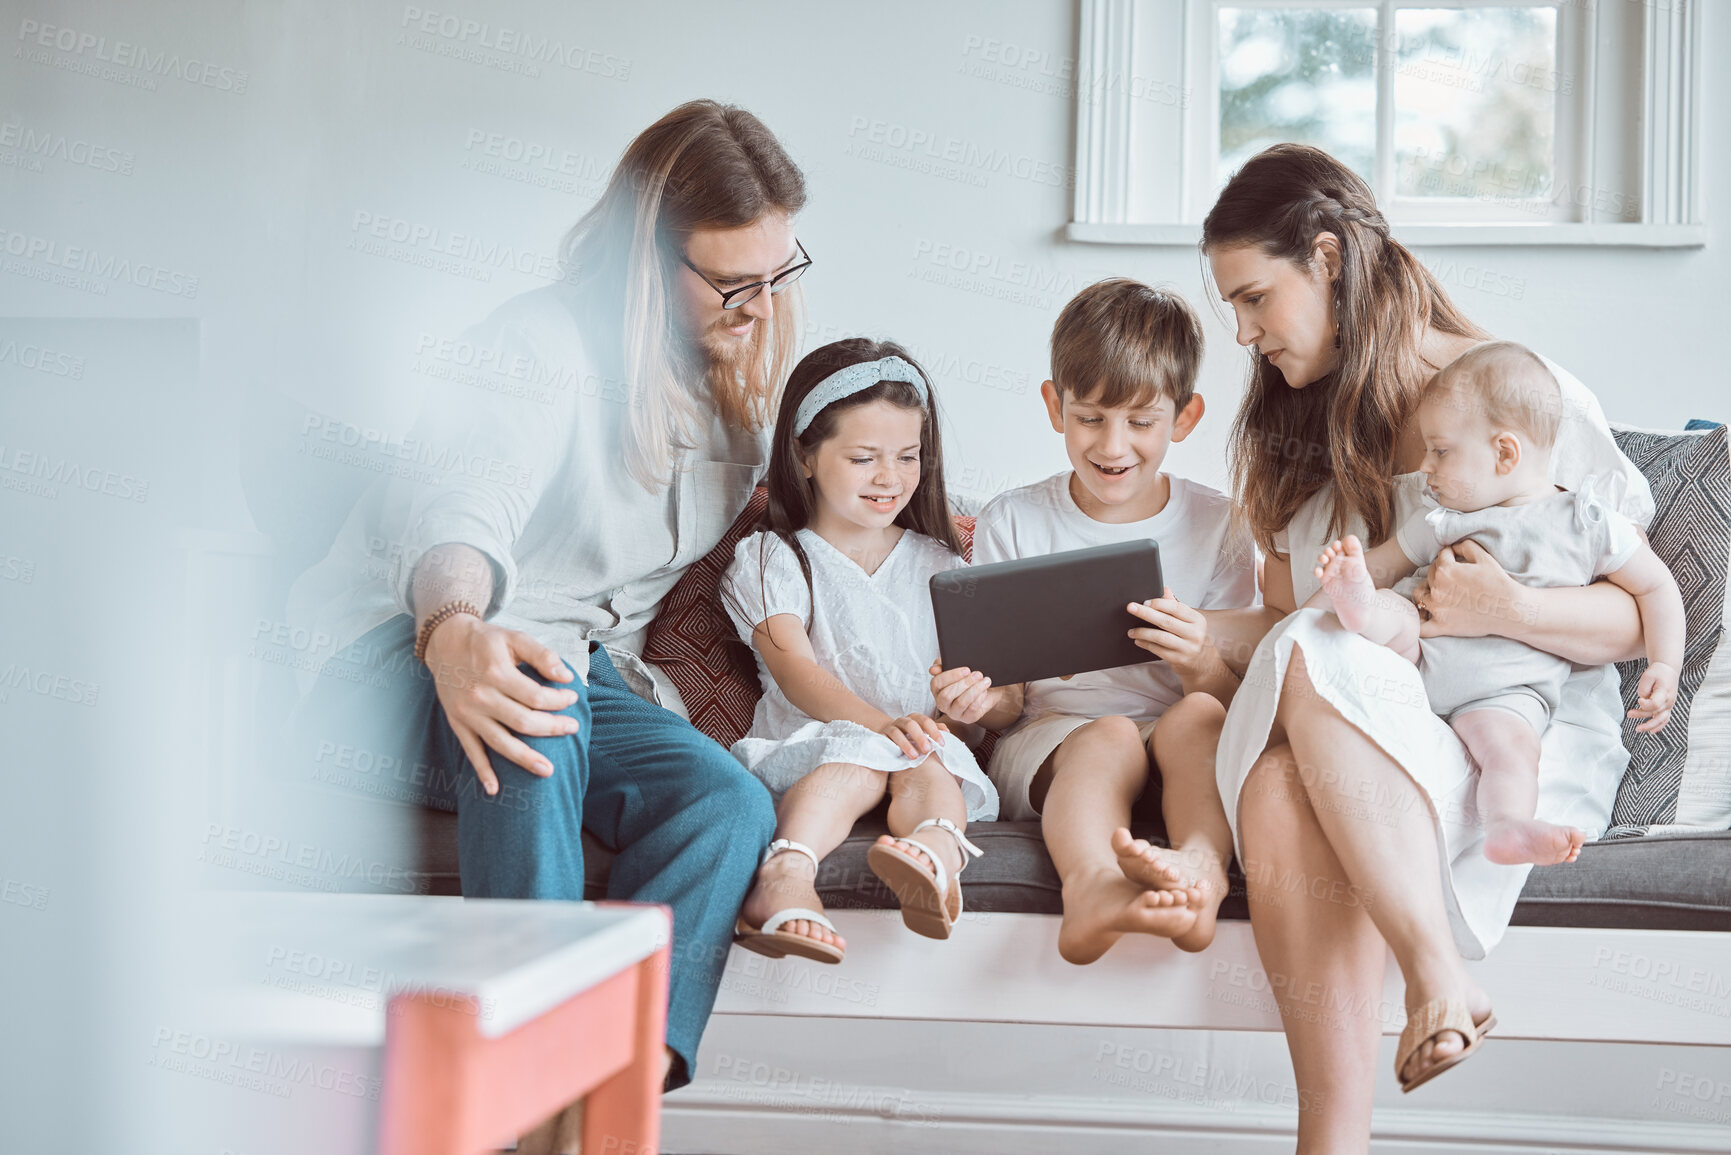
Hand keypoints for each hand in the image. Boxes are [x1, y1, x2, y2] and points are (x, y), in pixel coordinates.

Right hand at [422, 613, 579, 794]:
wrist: (445, 642)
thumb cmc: (486, 641)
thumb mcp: (514, 638)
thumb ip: (542, 655)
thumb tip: (566, 678)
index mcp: (496, 672)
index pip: (535, 696)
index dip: (558, 701)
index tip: (571, 698)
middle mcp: (480, 696)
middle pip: (523, 722)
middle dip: (552, 728)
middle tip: (572, 728)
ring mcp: (468, 713)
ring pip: (500, 742)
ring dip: (525, 759)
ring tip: (547, 770)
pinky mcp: (458, 723)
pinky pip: (471, 751)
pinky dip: (482, 771)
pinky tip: (494, 789)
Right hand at [878, 712, 945, 758]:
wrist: (888, 737)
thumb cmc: (910, 737)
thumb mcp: (923, 733)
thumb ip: (934, 731)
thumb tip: (947, 731)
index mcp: (915, 719)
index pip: (926, 721)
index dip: (934, 731)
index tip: (942, 744)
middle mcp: (902, 721)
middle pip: (911, 725)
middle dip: (920, 737)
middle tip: (928, 750)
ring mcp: (891, 728)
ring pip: (897, 732)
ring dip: (906, 744)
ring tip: (914, 756)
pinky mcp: (881, 737)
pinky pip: (885, 740)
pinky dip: (892, 746)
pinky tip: (898, 754)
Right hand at [929, 660, 1000, 725]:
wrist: (987, 690)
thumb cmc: (968, 678)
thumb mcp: (957, 668)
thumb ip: (943, 664)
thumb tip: (934, 669)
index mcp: (937, 689)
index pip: (936, 683)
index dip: (950, 676)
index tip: (966, 669)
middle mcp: (942, 703)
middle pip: (947, 695)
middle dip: (964, 683)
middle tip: (978, 674)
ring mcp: (954, 712)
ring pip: (961, 702)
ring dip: (975, 689)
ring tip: (985, 681)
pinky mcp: (967, 718)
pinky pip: (972, 709)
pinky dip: (980, 698)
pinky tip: (985, 691)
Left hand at [1126, 588, 1216, 681]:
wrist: (1202, 661)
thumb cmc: (1191, 636)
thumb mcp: (1188, 620)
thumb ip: (1175, 605)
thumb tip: (1165, 589)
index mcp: (1197, 619)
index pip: (1176, 608)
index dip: (1159, 603)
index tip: (1144, 602)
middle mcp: (1195, 633)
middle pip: (1166, 621)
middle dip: (1145, 613)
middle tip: (1131, 608)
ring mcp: (1188, 648)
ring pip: (1160, 637)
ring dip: (1142, 632)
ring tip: (1131, 631)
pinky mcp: (1180, 659)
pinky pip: (1158, 650)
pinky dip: (1146, 644)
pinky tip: (1138, 640)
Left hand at [1414, 540, 1525, 638]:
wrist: (1510, 609)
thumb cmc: (1498, 583)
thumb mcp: (1483, 557)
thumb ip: (1465, 546)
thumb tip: (1452, 547)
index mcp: (1445, 570)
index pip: (1440, 557)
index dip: (1450, 556)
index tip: (1457, 560)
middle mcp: (1437, 588)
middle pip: (1430, 574)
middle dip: (1440, 572)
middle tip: (1454, 576)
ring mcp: (1437, 608)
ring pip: (1419, 596)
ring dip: (1426, 591)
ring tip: (1438, 592)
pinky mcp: (1441, 626)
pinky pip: (1422, 628)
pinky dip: (1419, 623)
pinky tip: (1426, 617)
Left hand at [1630, 662, 1677, 732]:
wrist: (1669, 670)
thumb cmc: (1657, 672)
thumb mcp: (1648, 676)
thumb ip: (1643, 689)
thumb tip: (1642, 700)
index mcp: (1664, 692)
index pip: (1656, 703)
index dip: (1646, 704)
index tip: (1639, 700)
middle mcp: (1668, 700)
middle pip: (1656, 712)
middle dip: (1642, 715)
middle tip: (1629, 715)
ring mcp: (1669, 705)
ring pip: (1661, 719)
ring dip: (1650, 725)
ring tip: (1638, 729)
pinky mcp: (1667, 707)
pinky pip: (1665, 719)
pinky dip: (1659, 726)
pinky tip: (1651, 731)